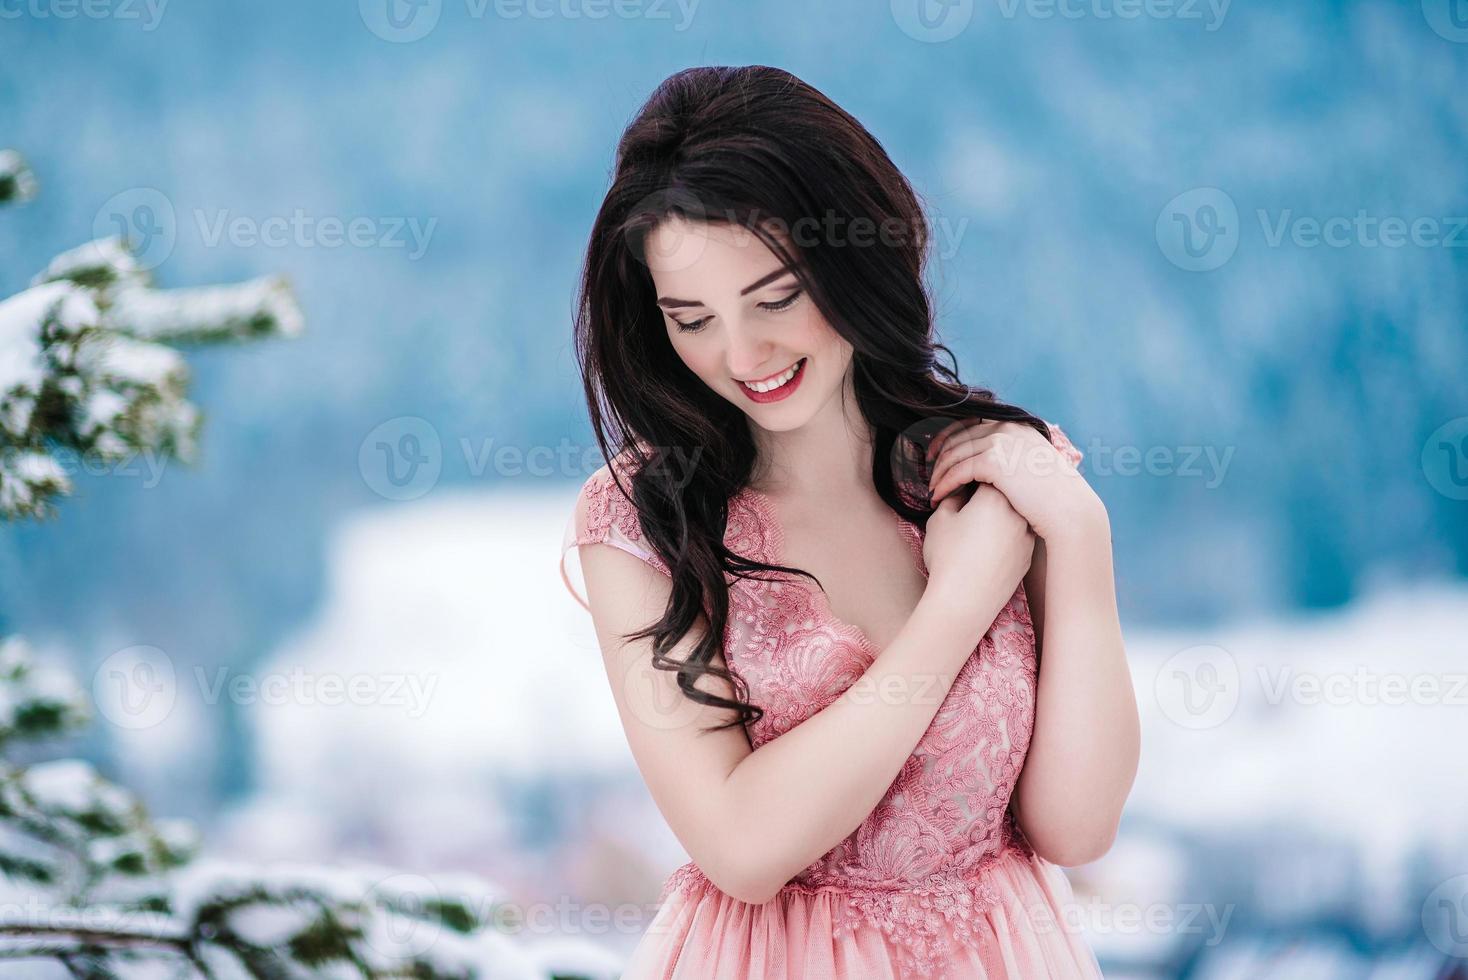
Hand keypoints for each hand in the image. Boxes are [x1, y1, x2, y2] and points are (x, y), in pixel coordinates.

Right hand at [921, 483, 1034, 630]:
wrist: (963, 602)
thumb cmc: (947, 557)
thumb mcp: (940, 520)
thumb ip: (951, 497)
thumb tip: (959, 491)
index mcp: (995, 496)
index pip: (986, 474)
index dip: (968, 478)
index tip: (957, 489)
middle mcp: (1018, 512)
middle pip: (1004, 493)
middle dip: (986, 497)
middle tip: (966, 507)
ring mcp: (1027, 536)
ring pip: (1013, 516)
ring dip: (998, 517)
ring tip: (976, 531)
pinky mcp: (1028, 558)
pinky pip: (1017, 538)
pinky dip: (1004, 538)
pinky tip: (986, 550)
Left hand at [926, 420, 1102, 543]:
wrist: (1069, 509)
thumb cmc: (1054, 496)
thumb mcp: (1036, 465)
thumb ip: (1017, 456)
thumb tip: (1001, 462)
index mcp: (1017, 425)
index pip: (972, 424)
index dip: (949, 437)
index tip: (936, 453)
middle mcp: (1007, 428)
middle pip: (959, 436)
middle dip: (939, 454)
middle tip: (927, 472)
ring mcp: (1000, 442)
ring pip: (955, 453)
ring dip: (939, 472)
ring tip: (931, 489)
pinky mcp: (993, 461)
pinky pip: (958, 470)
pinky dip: (944, 483)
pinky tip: (937, 496)